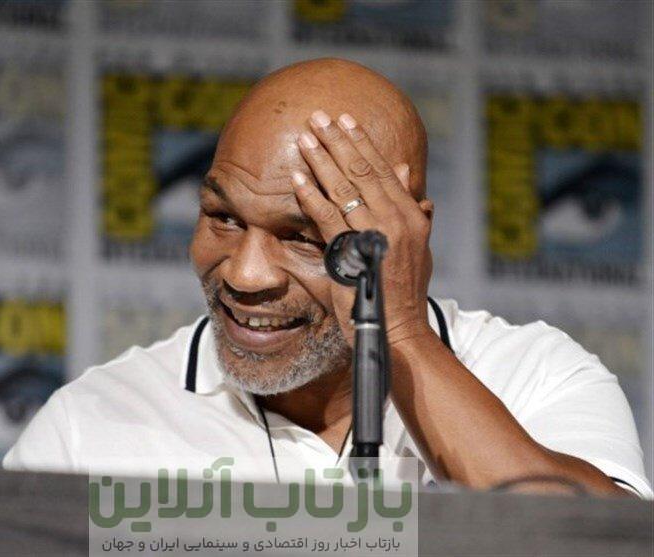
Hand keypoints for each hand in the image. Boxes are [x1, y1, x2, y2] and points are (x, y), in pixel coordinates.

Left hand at [293, 110, 433, 345]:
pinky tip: (297, 179)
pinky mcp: (353, 252)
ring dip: (322, 161)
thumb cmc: (403, 292)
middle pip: (362, 171)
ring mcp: (376, 234)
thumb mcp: (418, 246)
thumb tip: (412, 179)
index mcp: (411, 215)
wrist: (400, 329)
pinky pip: (327, 217)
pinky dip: (311, 196)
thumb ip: (414, 212)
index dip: (362, 143)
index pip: (383, 169)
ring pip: (344, 188)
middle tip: (319, 118)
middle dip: (338, 141)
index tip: (345, 121)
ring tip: (305, 139)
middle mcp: (397, 218)